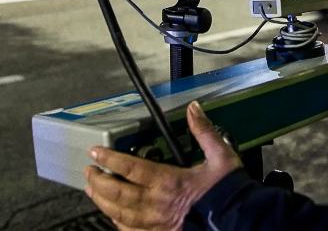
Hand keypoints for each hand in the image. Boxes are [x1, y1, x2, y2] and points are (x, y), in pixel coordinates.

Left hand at [84, 101, 242, 229]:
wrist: (237, 218)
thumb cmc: (228, 190)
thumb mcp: (221, 155)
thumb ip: (204, 131)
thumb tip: (194, 109)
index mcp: (169, 181)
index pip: (130, 168)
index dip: (109, 159)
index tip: (95, 152)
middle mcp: (156, 203)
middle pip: (117, 193)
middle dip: (98, 181)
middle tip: (89, 170)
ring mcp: (155, 222)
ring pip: (118, 213)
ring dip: (102, 201)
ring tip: (92, 190)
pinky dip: (117, 222)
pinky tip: (113, 217)